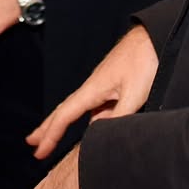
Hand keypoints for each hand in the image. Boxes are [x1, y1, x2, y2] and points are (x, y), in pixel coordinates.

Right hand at [28, 24, 158, 158]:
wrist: (156, 36)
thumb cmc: (145, 59)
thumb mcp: (135, 93)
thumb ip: (118, 117)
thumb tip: (100, 135)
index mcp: (93, 89)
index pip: (65, 115)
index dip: (50, 135)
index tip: (38, 151)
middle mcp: (94, 87)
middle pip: (65, 110)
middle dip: (48, 127)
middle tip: (32, 142)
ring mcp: (104, 84)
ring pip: (81, 109)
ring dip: (67, 123)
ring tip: (56, 136)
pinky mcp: (115, 83)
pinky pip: (97, 105)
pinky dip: (88, 118)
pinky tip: (95, 126)